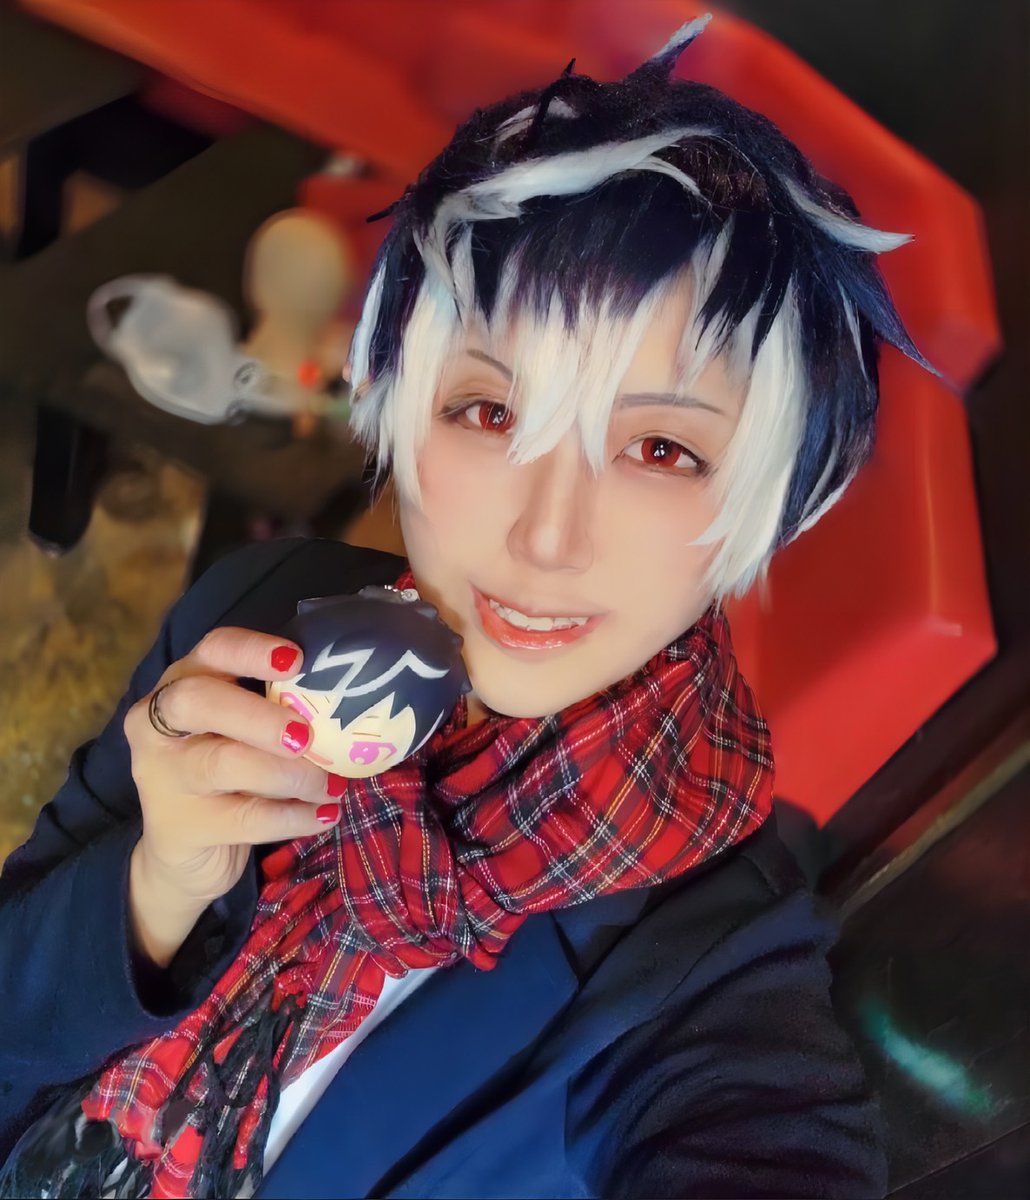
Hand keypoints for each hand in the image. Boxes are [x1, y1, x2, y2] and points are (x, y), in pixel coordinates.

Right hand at [124, 626, 341, 906]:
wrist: (183, 853)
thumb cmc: (226, 770)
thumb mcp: (239, 730)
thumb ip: (276, 707)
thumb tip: (346, 698)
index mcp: (183, 683)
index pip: (211, 650)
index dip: (251, 650)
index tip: (296, 660)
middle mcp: (160, 725)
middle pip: (199, 701)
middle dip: (260, 717)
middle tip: (306, 738)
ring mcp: (165, 778)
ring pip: (223, 763)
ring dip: (290, 774)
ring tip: (331, 786)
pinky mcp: (182, 828)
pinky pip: (245, 818)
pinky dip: (294, 817)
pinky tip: (325, 814)